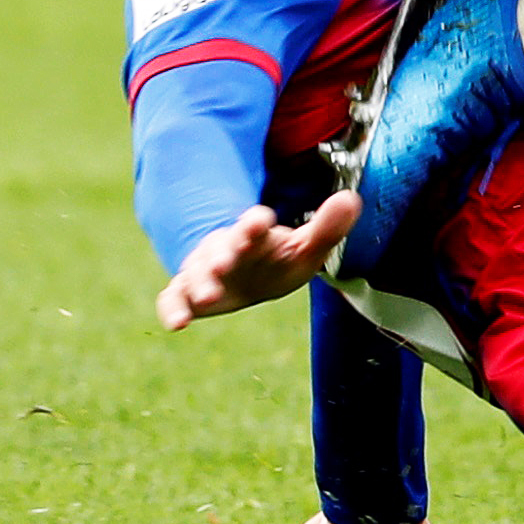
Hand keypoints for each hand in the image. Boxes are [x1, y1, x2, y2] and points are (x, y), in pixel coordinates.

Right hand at [158, 194, 355, 331]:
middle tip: (225, 264)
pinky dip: (172, 309)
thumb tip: (351, 199)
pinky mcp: (187, 293)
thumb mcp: (306, 247)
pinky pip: (173, 298)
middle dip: (223, 255)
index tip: (259, 221)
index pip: (254, 224)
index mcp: (255, 234)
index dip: (255, 223)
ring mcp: (203, 270)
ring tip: (208, 296)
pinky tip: (178, 324)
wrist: (249, 276)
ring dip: (201, 282)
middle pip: (222, 248)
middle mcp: (226, 248)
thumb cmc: (279, 260)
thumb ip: (327, 227)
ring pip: (198, 272)